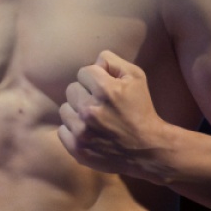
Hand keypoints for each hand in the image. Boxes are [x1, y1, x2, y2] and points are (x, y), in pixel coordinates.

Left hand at [57, 50, 165, 175]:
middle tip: (100, 104)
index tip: (106, 88)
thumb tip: (94, 62)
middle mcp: (90, 110)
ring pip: (65, 109)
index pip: (84, 72)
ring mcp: (82, 132)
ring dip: (77, 111)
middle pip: (71, 89)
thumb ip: (113, 61)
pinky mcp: (77, 148)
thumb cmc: (141, 109)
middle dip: (85, 93)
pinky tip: (89, 132)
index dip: (96, 78)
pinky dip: (73, 130)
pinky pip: (62, 130)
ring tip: (94, 118)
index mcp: (105, 90)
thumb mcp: (136, 77)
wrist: (148, 148)